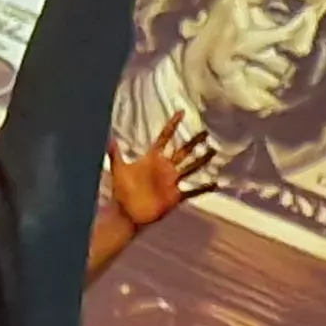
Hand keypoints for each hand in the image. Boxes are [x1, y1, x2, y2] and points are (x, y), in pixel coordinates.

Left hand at [103, 111, 223, 233]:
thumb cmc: (121, 190)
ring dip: (202, 160)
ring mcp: (171, 182)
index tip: (182, 112)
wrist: (126, 213)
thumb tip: (109, 137)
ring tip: (214, 151)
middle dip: (194, 141)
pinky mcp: (175, 196)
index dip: (173, 125)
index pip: (165, 137)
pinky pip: (193, 191)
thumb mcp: (118, 168)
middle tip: (206, 132)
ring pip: (191, 167)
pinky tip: (215, 183)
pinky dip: (203, 187)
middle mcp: (165, 167)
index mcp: (152, 158)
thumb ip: (115, 153)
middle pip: (183, 151)